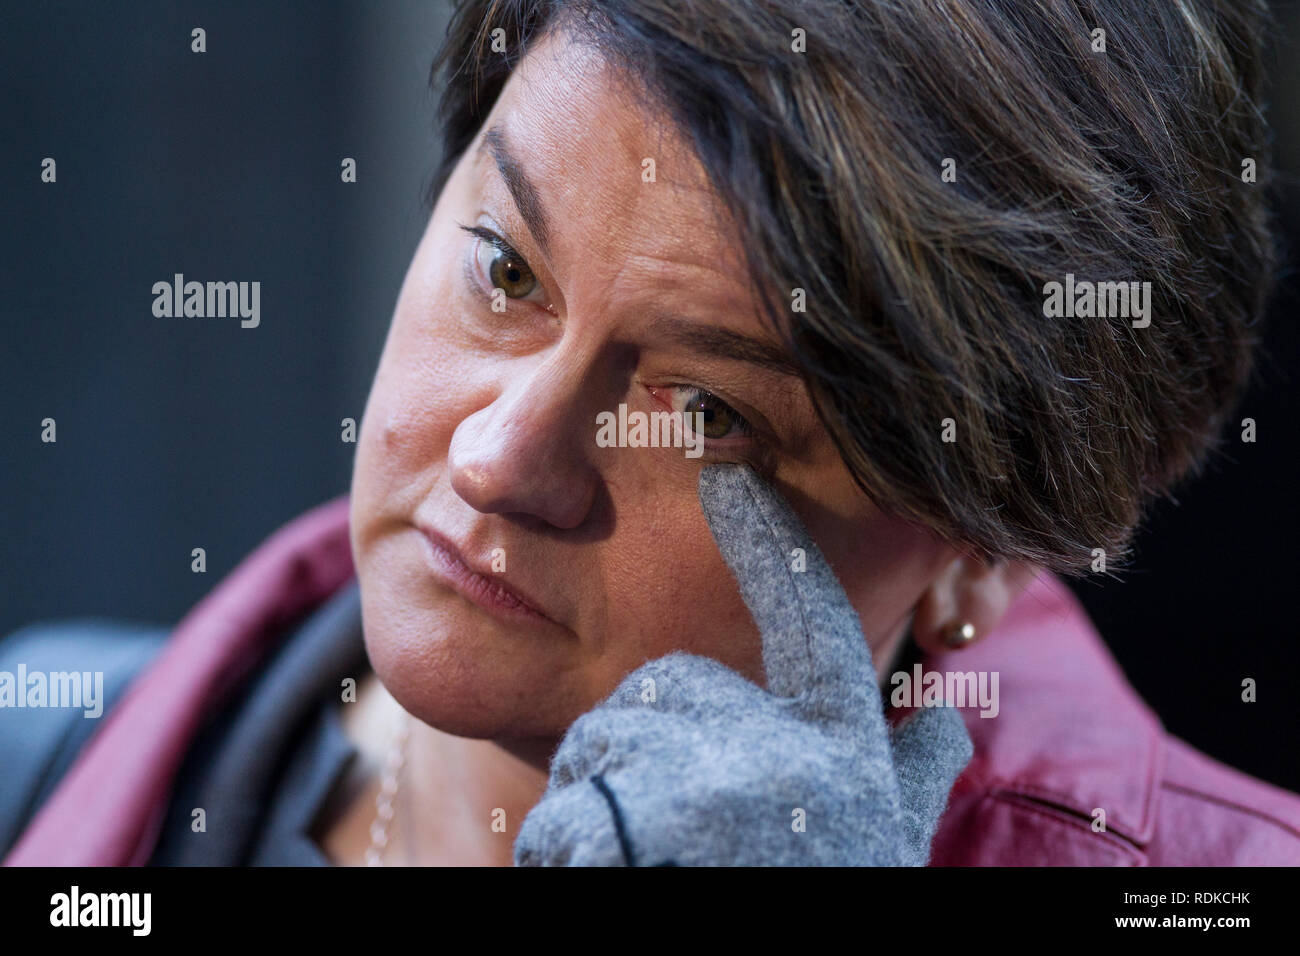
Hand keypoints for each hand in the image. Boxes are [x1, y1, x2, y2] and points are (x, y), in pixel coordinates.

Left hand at [513, 463, 972, 864]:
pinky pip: (563, 814)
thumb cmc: (807, 888)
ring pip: (602, 743)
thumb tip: (946, 716)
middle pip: (663, 686)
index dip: (777, 549)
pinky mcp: (645, 820)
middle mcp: (788, 755)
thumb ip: (904, 779)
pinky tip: (614, 882)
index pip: (815, 627)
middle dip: (644, 744)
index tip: (735, 483)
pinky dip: (568, 855)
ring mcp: (716, 784)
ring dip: (600, 806)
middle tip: (666, 830)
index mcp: (841, 755)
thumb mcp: (872, 845)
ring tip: (647, 868)